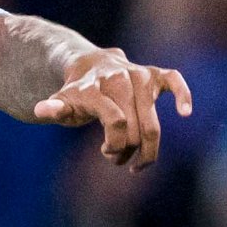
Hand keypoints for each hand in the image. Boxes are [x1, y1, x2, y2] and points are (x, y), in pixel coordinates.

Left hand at [32, 50, 193, 167]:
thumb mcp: (62, 103)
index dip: (114, 145)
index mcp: (96, 88)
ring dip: (147, 148)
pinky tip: (184, 112)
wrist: (89, 65)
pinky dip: (181, 95)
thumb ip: (54, 109)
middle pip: (135, 128)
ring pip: (152, 121)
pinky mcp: (156, 73)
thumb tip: (41, 110)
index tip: (106, 152)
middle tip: (118, 159)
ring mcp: (139, 75)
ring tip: (138, 162)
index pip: (115, 122)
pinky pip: (174, 80)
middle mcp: (120, 79)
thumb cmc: (76, 93)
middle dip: (128, 150)